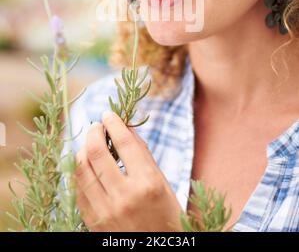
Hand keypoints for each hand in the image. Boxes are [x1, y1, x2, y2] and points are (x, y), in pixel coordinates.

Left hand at [75, 111, 183, 231]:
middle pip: (97, 152)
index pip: (125, 143)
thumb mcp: (163, 184)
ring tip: (89, 144)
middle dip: (94, 132)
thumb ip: (143, 156)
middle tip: (97, 125)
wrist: (158, 250)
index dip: (114, 124)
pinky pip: (77, 189)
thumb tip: (126, 128)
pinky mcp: (93, 223)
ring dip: (82, 150)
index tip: (109, 114)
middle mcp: (124, 197)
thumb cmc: (166, 216)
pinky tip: (85, 164)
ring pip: (81, 169)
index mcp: (147, 184)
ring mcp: (105, 211)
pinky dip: (79, 172)